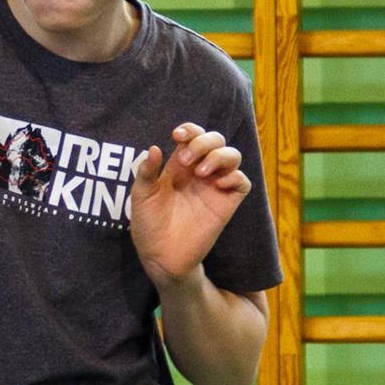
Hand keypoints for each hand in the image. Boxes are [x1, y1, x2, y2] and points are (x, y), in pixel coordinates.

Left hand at [129, 121, 251, 286]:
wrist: (160, 255)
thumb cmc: (149, 224)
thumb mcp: (141, 195)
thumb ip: (146, 172)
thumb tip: (155, 148)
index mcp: (179, 165)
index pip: (192, 135)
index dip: (190, 129)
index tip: (177, 135)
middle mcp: (199, 172)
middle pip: (216, 140)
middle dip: (203, 142)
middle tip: (185, 160)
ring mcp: (214, 186)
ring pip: (233, 156)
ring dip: (220, 156)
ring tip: (201, 172)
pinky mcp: (226, 204)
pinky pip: (242, 182)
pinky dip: (234, 177)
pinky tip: (217, 185)